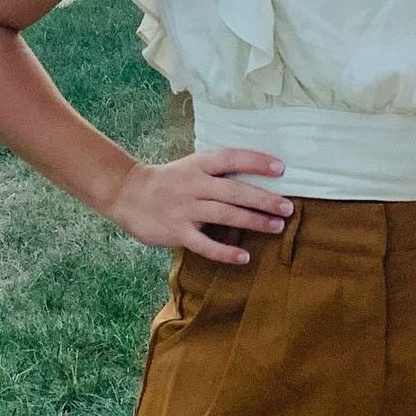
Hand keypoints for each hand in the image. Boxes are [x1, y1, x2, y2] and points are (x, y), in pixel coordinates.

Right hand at [108, 151, 292, 264]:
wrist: (127, 194)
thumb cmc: (167, 181)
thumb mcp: (190, 167)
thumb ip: (217, 172)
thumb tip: (255, 178)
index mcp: (199, 165)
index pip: (232, 158)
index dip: (257, 162)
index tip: (282, 169)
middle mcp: (194, 185)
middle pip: (234, 191)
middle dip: (264, 199)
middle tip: (288, 207)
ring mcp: (185, 209)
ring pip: (225, 215)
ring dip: (253, 221)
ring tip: (276, 226)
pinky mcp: (177, 232)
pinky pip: (205, 244)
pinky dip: (225, 252)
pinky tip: (244, 257)